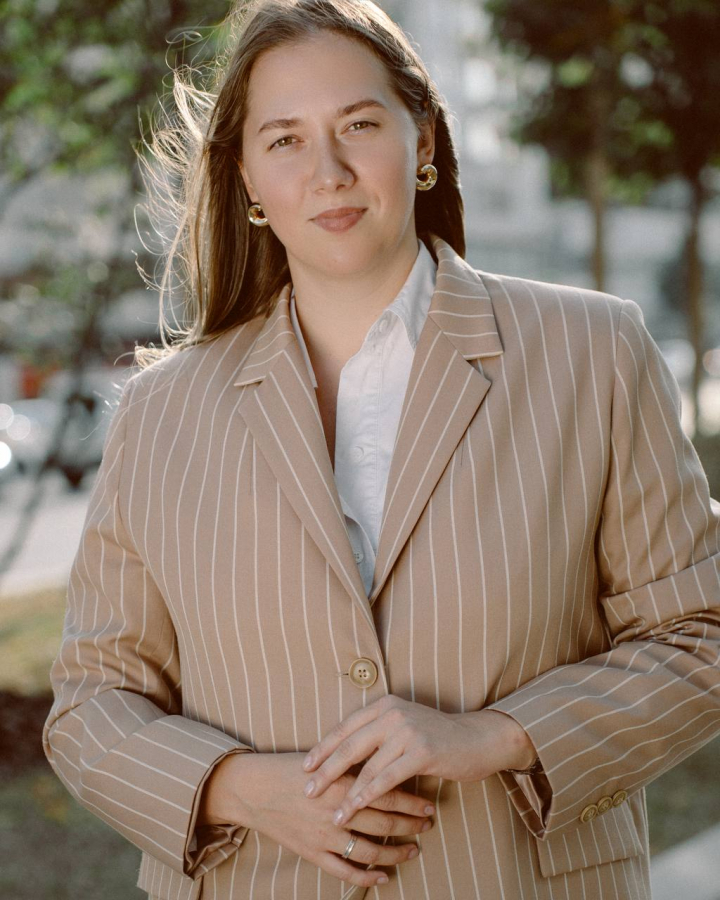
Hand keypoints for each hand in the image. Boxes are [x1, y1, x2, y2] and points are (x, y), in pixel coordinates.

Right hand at [198, 750, 433, 888]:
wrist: (253, 789)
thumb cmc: (289, 769)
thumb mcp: (323, 759)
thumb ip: (352, 763)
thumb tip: (384, 761)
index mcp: (340, 783)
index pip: (386, 793)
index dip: (411, 802)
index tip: (428, 804)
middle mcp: (336, 811)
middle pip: (384, 822)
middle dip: (411, 825)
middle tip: (428, 825)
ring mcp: (324, 835)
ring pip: (370, 850)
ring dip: (396, 852)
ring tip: (413, 849)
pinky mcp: (312, 853)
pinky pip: (345, 871)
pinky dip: (367, 877)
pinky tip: (384, 876)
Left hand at [302, 695, 535, 826]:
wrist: (477, 738)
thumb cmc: (437, 737)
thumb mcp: (403, 726)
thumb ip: (377, 734)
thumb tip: (343, 755)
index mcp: (384, 705)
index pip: (345, 727)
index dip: (323, 748)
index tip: (304, 767)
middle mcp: (392, 713)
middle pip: (350, 745)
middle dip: (326, 770)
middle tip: (307, 790)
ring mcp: (407, 730)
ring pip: (367, 766)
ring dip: (346, 792)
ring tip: (331, 811)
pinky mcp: (421, 751)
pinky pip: (387, 778)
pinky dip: (368, 795)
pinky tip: (357, 809)